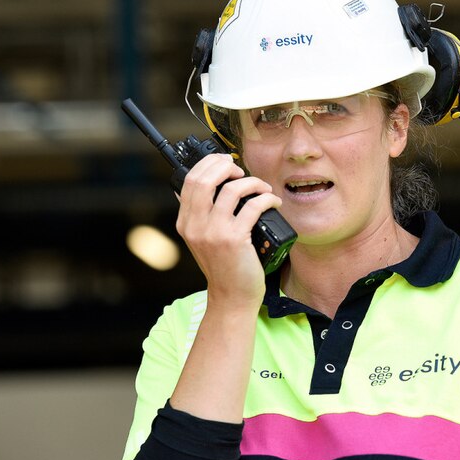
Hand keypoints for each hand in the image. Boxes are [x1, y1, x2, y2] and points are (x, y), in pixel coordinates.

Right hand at [175, 154, 281, 305]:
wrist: (231, 297)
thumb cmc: (224, 266)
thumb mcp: (202, 240)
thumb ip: (199, 215)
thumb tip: (201, 184)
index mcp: (185, 223)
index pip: (190, 181)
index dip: (209, 164)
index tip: (225, 162)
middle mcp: (195, 226)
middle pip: (205, 179)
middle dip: (225, 166)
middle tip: (241, 170)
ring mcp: (214, 232)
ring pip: (232, 189)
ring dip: (252, 182)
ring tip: (262, 188)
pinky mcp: (234, 239)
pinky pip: (253, 206)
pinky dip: (267, 198)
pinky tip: (273, 201)